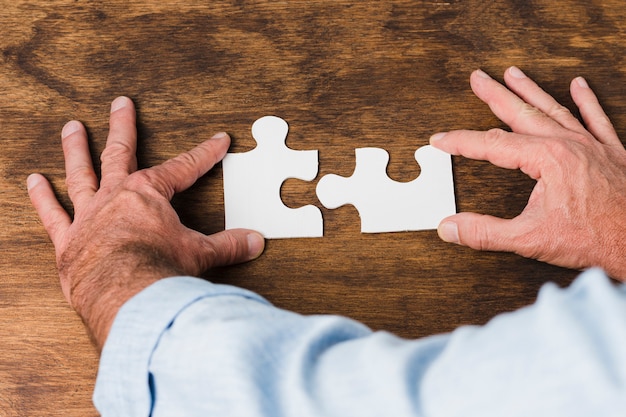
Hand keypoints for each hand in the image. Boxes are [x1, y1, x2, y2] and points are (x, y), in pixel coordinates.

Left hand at [27, 97, 264, 349]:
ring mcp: (89, 216)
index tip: (217, 141)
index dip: (204, 154)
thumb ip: (227, 245)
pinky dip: (43, 198)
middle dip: (124, 126)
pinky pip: (52, 214)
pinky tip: (34, 181)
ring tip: (72, 128)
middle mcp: (116, 197)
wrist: (126, 296)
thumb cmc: (159, 272)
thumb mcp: (201, 254)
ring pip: (81, 173)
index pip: (184, 168)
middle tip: (121, 103)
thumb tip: (253, 242)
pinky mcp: (68, 240)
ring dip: (77, 149)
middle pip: (120, 152)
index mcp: (149, 195)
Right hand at [431, 67, 625, 279]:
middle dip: (495, 95)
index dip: (461, 142)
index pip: (492, 145)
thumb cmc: (595, 238)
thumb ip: (485, 232)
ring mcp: (591, 146)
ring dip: (530, 90)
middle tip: (478, 79)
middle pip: (521, 113)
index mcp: (547, 160)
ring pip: (554, 109)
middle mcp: (568, 145)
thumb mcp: (529, 239)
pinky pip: (596, 118)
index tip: (441, 140)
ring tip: (513, 74)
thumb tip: (451, 228)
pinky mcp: (611, 153)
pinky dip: (586, 101)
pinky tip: (579, 85)